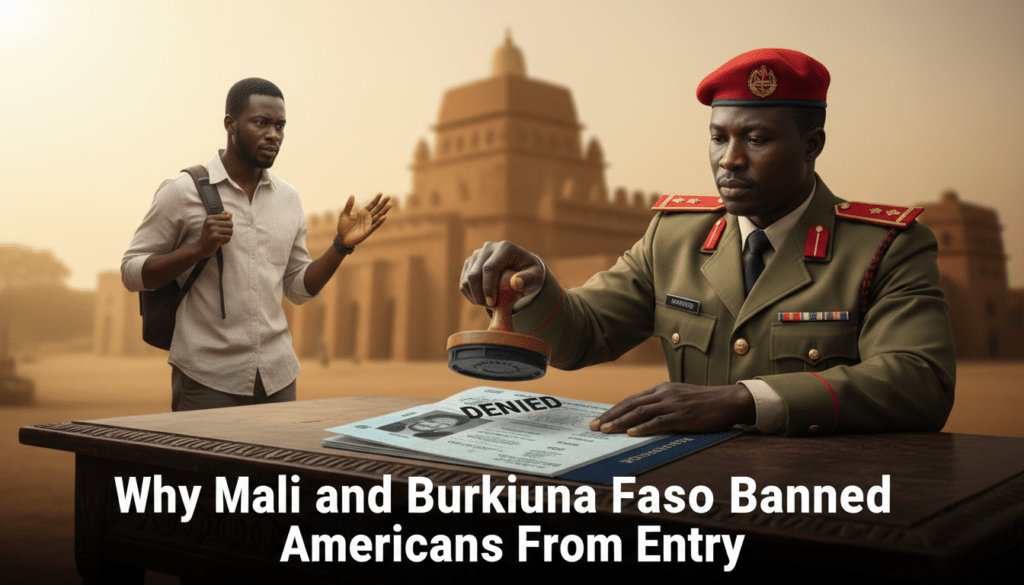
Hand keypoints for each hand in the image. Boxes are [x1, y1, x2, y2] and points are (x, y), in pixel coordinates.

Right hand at [195, 212, 232, 257]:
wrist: (201, 248)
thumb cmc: (210, 236)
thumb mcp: (214, 225)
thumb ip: (222, 218)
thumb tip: (231, 214)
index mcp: (210, 218)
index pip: (227, 217)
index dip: (227, 224)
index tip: (221, 229)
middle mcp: (210, 222)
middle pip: (230, 223)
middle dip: (229, 230)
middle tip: (221, 235)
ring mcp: (212, 229)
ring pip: (231, 231)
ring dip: (228, 236)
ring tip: (220, 238)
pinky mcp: (214, 237)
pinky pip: (228, 237)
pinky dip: (226, 241)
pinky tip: (220, 242)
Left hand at [338, 193, 391, 247]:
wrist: (342, 238)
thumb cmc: (343, 226)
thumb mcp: (344, 214)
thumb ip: (349, 205)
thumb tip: (352, 195)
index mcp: (363, 212)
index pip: (371, 204)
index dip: (376, 199)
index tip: (381, 193)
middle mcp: (367, 217)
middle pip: (377, 209)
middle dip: (383, 203)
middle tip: (389, 196)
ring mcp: (369, 224)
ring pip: (378, 216)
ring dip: (384, 210)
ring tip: (390, 204)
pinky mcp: (368, 230)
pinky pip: (375, 225)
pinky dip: (380, 221)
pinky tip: (384, 216)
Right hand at [460, 241, 544, 306]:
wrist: (520, 269)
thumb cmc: (529, 273)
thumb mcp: (536, 277)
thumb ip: (529, 280)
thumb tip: (516, 283)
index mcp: (505, 248)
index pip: (490, 268)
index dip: (488, 287)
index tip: (492, 303)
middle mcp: (488, 247)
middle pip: (474, 274)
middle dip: (480, 295)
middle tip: (491, 307)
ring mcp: (477, 255)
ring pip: (467, 280)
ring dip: (475, 297)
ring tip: (490, 304)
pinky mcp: (470, 264)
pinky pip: (464, 284)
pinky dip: (471, 296)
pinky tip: (483, 300)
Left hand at [589, 382, 755, 435]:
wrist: (729, 400)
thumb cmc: (704, 403)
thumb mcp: (679, 398)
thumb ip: (661, 405)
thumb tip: (641, 419)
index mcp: (661, 389)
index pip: (631, 400)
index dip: (613, 410)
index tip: (598, 420)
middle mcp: (664, 393)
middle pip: (630, 405)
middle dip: (610, 416)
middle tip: (594, 427)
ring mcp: (673, 403)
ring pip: (640, 412)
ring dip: (620, 422)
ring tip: (606, 431)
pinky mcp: (683, 415)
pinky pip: (659, 422)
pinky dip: (643, 428)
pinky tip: (631, 434)